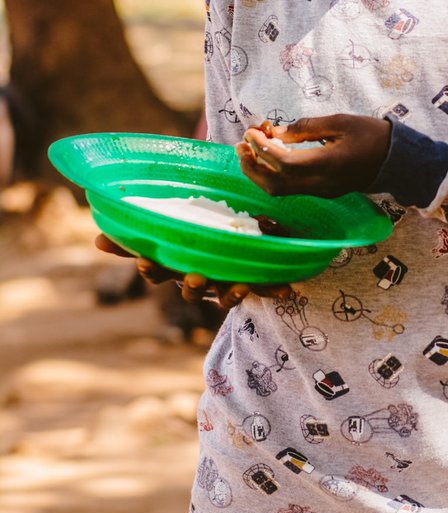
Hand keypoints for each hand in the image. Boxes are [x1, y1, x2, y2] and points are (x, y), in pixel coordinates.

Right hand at [93, 234, 291, 305]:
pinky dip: (272, 289)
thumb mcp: (173, 219)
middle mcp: (200, 275)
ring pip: (224, 294)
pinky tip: (285, 290)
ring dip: (230, 292)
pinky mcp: (251, 281)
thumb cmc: (196, 227)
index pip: (157, 270)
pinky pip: (261, 287)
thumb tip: (96, 235)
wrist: (234, 231)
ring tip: (239, 285)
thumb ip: (143, 222)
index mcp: (177, 261)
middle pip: (190, 288)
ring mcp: (225, 281)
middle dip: (193, 285)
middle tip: (195, 276)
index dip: (150, 269)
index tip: (145, 260)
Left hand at [238, 114, 390, 197]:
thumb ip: (306, 128)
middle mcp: (322, 184)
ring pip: (280, 190)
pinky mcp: (323, 192)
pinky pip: (291, 187)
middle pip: (275, 185)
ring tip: (249, 150)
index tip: (251, 132)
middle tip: (242, 144)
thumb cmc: (371, 135)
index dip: (262, 148)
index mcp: (328, 164)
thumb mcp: (340, 122)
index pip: (284, 163)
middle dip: (252, 166)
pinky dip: (274, 173)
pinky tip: (270, 156)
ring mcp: (322, 191)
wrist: (396, 160)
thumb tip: (277, 132)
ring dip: (260, 172)